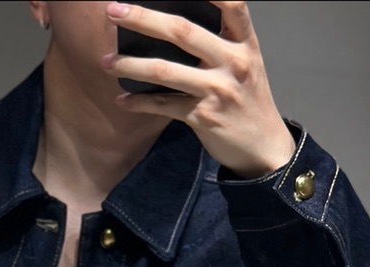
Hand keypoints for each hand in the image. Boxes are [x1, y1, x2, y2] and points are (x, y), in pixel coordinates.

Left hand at [102, 1, 296, 178]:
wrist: (264, 149)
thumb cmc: (248, 100)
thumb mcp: (244, 64)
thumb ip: (220, 41)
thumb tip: (173, 25)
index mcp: (244, 43)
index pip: (232, 3)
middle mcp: (233, 62)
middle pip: (182, 31)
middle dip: (143, 18)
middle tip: (113, 10)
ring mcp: (218, 91)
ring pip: (165, 71)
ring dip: (130, 64)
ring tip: (105, 61)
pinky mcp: (204, 117)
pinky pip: (164, 106)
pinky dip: (139, 103)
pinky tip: (122, 100)